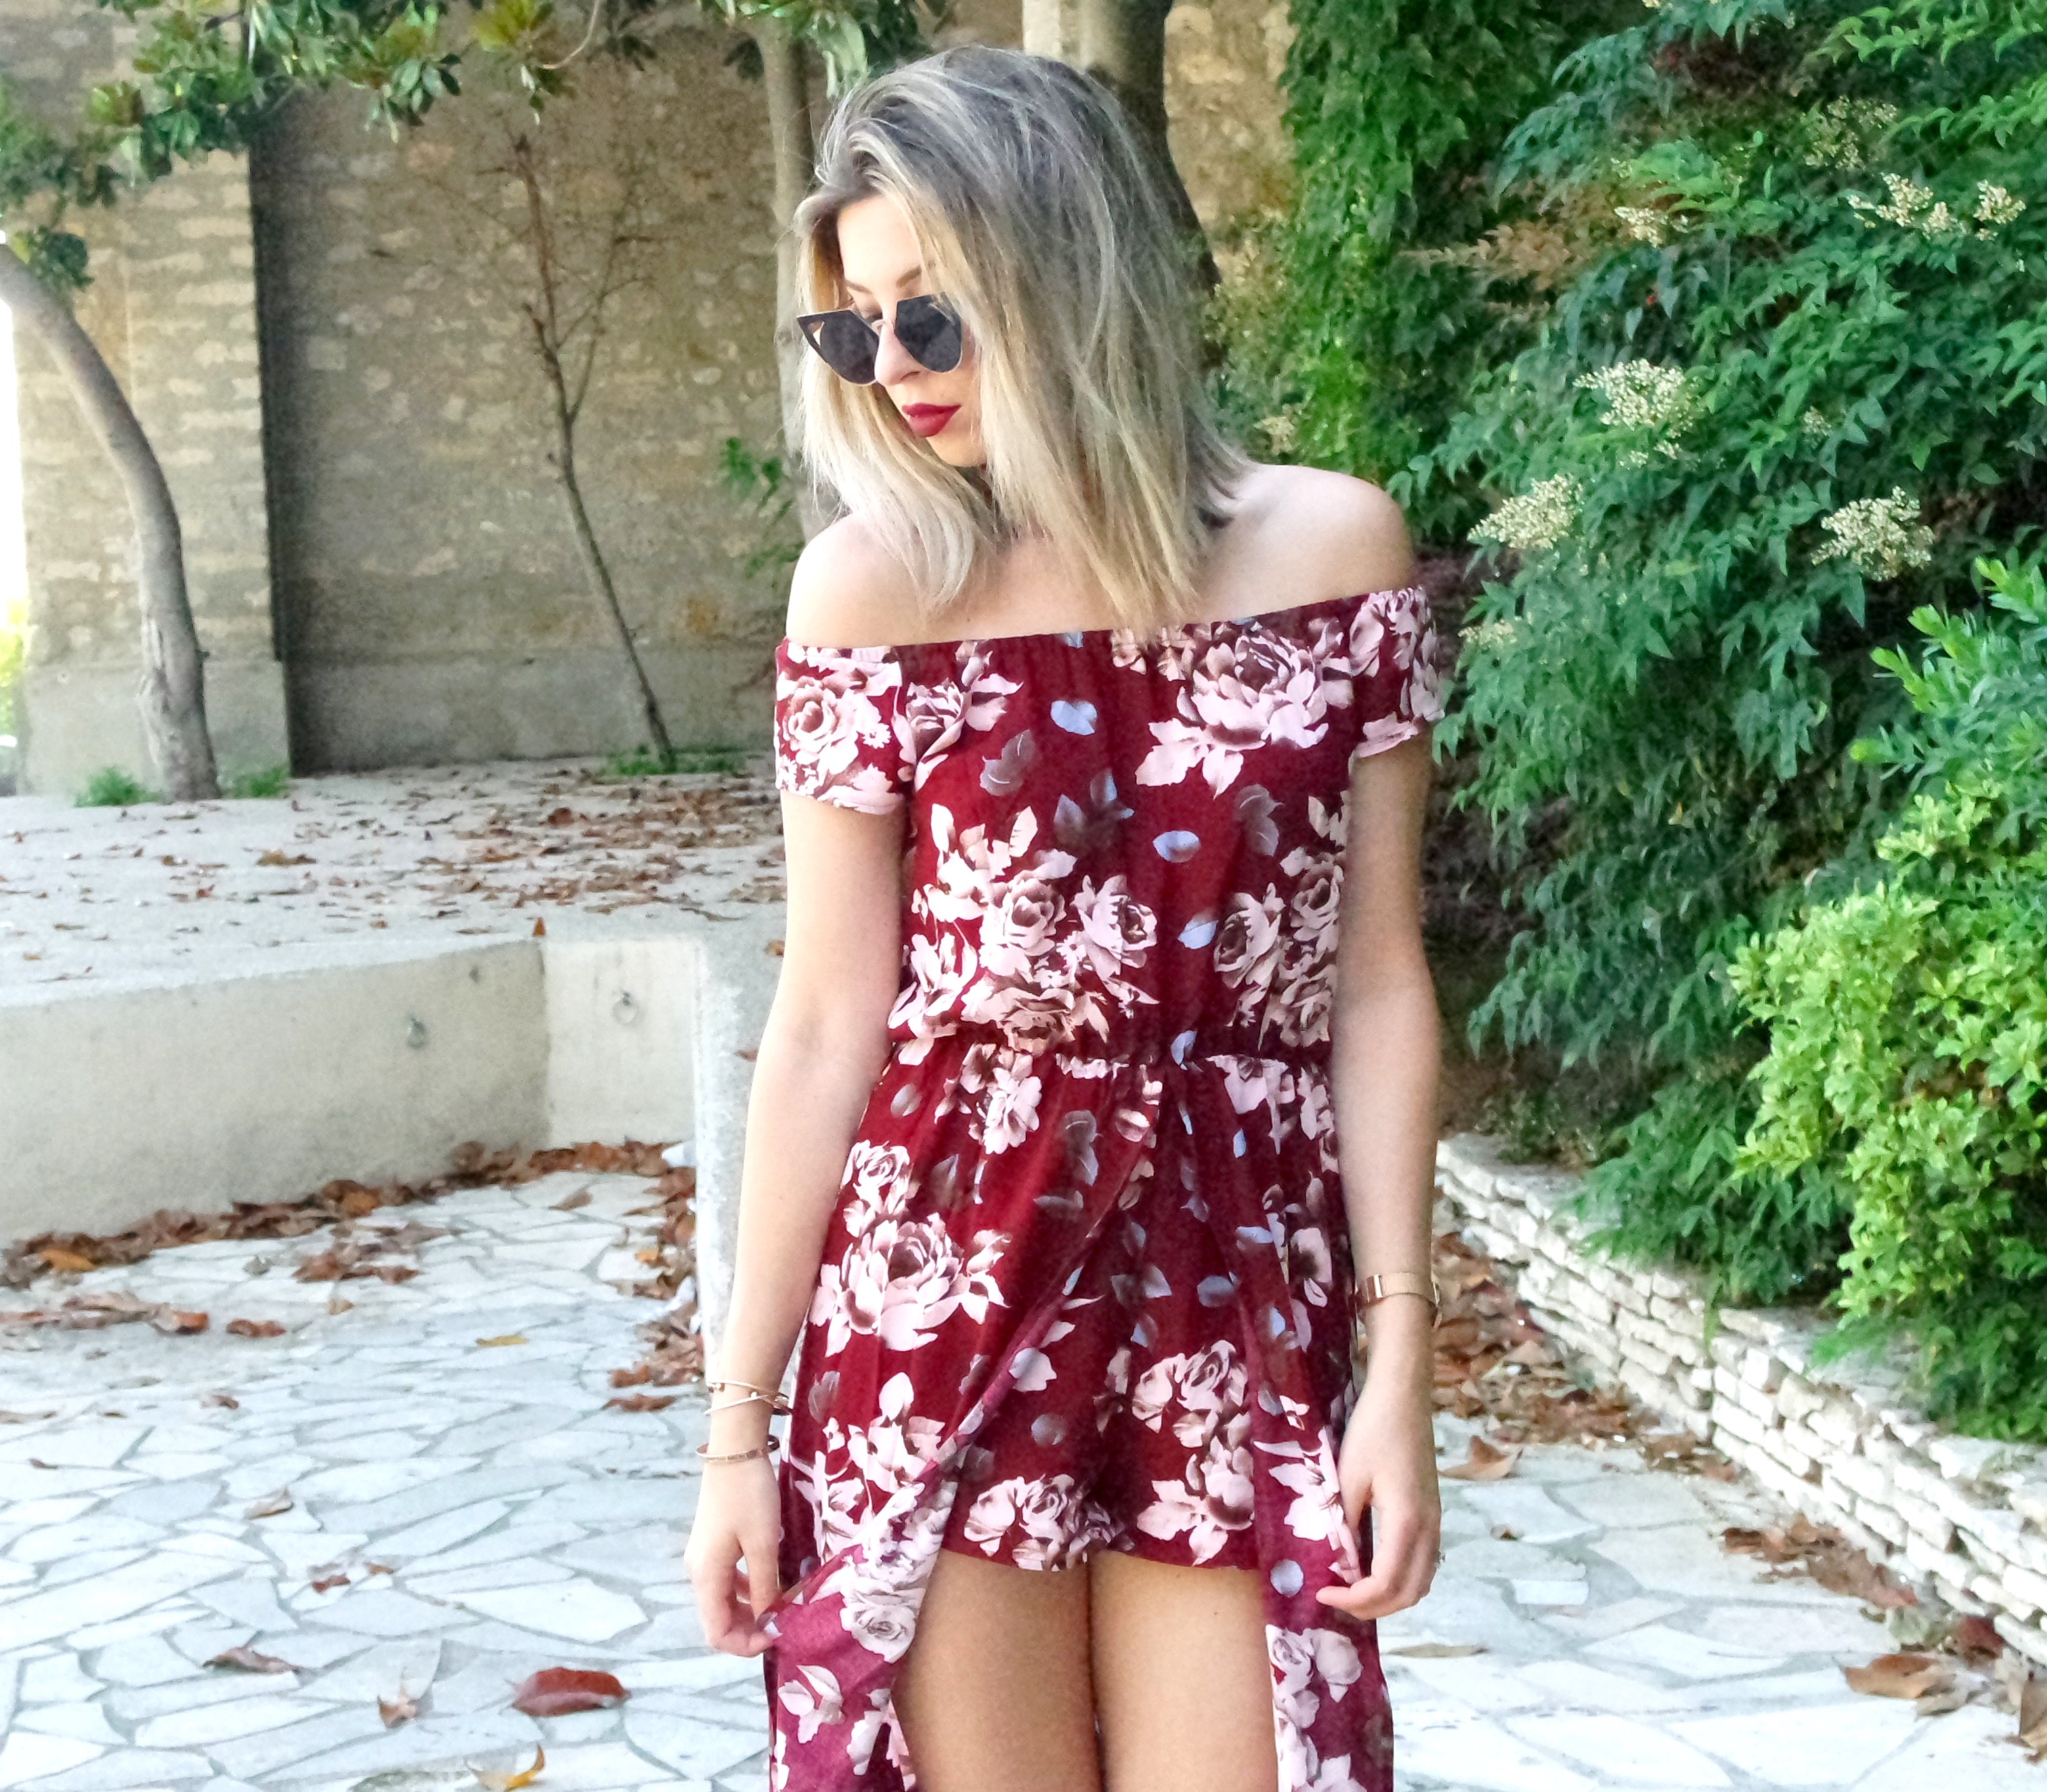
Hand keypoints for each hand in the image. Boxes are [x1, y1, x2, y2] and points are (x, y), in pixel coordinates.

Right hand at [683, 1455, 783, 1655]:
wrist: (734, 1450)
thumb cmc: (749, 1496)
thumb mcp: (763, 1543)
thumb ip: (765, 1586)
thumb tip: (770, 1621)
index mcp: (706, 1576)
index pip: (717, 1633)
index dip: (746, 1646)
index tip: (779, 1635)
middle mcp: (698, 1572)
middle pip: (718, 1620)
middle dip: (750, 1631)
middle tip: (785, 1624)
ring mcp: (704, 1557)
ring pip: (723, 1601)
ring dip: (750, 1611)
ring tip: (782, 1607)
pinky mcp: (713, 1543)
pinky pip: (727, 1580)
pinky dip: (747, 1590)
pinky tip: (770, 1582)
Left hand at [1314, 1380, 1440, 1620]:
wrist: (1403, 1395)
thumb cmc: (1373, 1429)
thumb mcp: (1348, 1476)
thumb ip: (1343, 1522)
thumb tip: (1333, 1561)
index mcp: (1407, 1522)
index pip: (1385, 1584)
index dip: (1354, 1600)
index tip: (1323, 1593)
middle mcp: (1429, 1529)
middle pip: (1409, 1594)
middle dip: (1372, 1607)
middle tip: (1336, 1598)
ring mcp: (1435, 1521)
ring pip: (1421, 1581)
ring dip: (1389, 1596)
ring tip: (1352, 1588)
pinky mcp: (1432, 1512)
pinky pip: (1423, 1563)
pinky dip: (1400, 1578)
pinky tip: (1372, 1567)